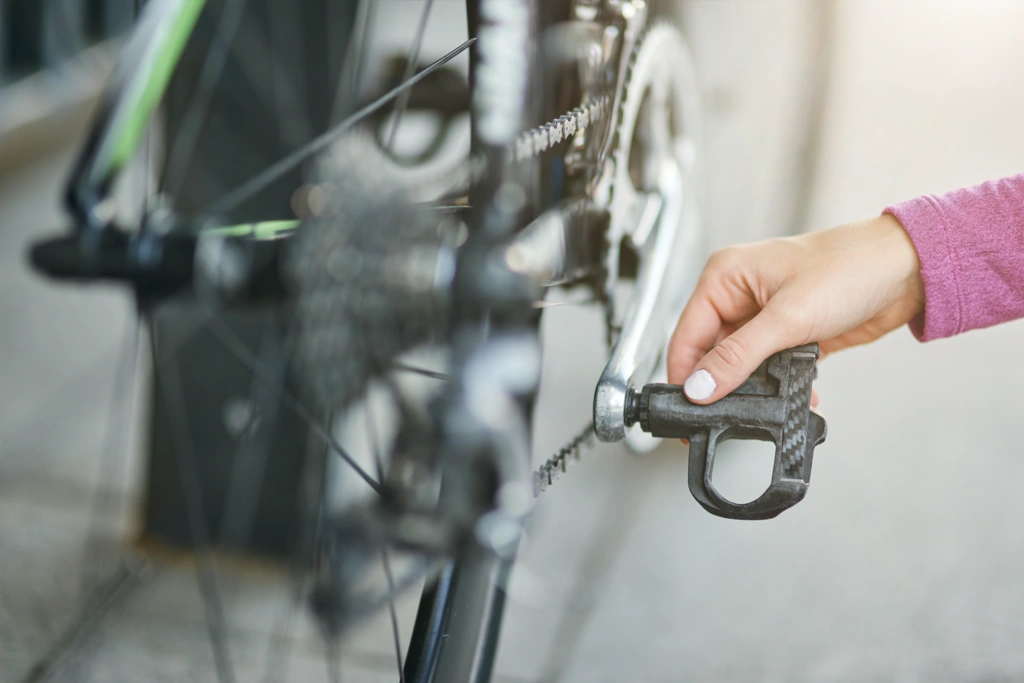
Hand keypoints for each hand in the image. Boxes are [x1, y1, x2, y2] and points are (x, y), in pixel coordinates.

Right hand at [667, 214, 924, 403]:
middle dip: (723, 384)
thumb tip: (700, 388)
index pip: (686, 334)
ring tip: (770, 401)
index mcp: (725, 277)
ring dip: (755, 387)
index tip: (687, 409)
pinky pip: (769, 369)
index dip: (685, 374)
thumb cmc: (851, 267)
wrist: (909, 270)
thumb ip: (738, 356)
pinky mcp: (789, 334)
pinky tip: (799, 395)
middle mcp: (739, 295)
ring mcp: (764, 316)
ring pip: (740, 365)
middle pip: (710, 353)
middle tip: (727, 413)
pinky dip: (780, 386)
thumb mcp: (788, 316)